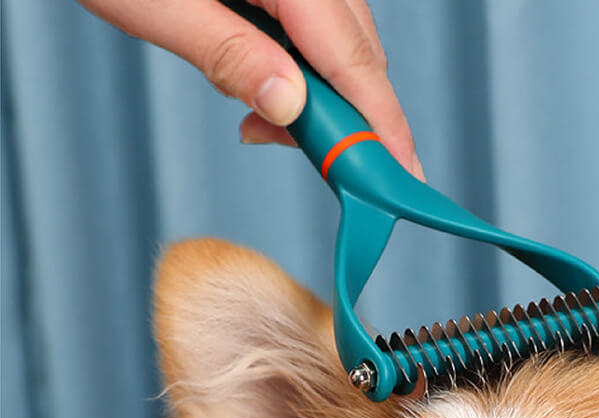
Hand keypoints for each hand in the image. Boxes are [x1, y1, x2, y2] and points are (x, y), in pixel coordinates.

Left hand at [78, 0, 422, 176]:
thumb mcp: (151, 2)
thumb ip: (226, 53)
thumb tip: (290, 106)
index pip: (351, 56)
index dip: (381, 122)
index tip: (403, 175)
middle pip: (356, 48)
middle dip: (349, 116)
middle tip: (325, 168)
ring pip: (338, 38)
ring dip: (319, 93)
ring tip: (265, 124)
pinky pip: (312, 21)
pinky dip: (299, 62)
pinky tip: (263, 81)